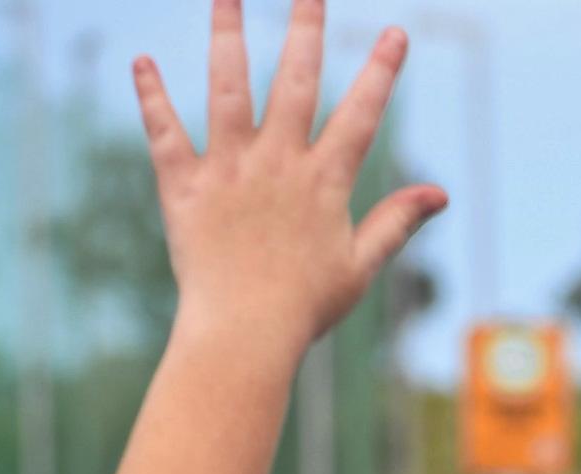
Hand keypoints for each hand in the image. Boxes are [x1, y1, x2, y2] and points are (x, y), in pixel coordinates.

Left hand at [134, 0, 442, 352]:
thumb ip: (396, 222)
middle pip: (295, 82)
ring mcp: (229, 170)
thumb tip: (440, 193)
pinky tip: (141, 63)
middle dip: (306, 28)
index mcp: (324, 183)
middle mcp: (278, 164)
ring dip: (226, 34)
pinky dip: (151, 98)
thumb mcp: (360, 267)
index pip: (360, 116)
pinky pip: (165, 133)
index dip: (381, 73)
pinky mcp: (185, 186)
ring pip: (227, 88)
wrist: (244, 336)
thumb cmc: (305, 309)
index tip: (396, 32)